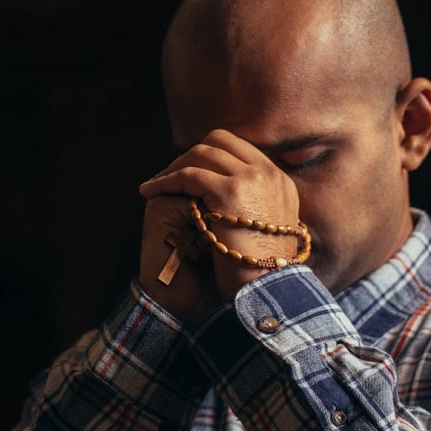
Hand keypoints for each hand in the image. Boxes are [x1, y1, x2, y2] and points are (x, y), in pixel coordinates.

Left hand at [139, 129, 300, 314]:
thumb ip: (257, 207)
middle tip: (171, 173)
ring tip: (155, 184)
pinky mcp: (231, 191)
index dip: (211, 156)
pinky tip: (149, 192)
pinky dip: (165, 181)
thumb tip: (235, 200)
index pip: (240, 150)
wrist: (268, 289)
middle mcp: (270, 174)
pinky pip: (188, 174)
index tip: (192, 171)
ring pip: (202, 153)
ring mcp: (252, 179)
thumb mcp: (269, 229)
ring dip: (174, 166)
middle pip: (221, 141)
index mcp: (281, 181)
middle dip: (191, 154)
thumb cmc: (264, 269)